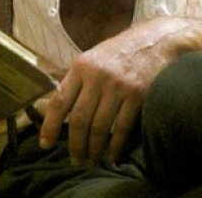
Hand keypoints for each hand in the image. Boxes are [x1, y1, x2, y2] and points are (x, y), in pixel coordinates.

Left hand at [39, 16, 197, 165]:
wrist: (157, 42)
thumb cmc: (120, 53)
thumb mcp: (92, 58)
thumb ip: (76, 81)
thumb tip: (56, 109)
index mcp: (81, 67)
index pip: (59, 100)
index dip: (50, 125)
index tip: (45, 144)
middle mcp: (97, 76)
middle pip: (80, 119)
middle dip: (75, 144)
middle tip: (75, 160)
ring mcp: (118, 86)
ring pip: (100, 126)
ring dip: (94, 149)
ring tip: (91, 160)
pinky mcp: (138, 95)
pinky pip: (122, 128)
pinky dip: (116, 146)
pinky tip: (112, 155)